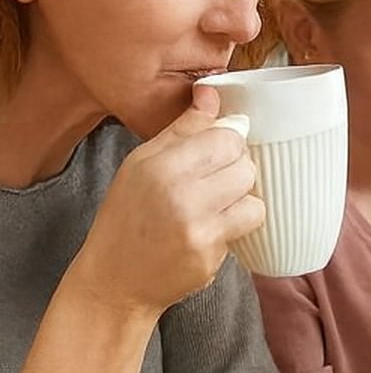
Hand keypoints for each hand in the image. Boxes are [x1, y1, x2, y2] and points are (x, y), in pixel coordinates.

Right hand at [71, 89, 263, 315]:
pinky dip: (234, 226)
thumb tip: (211, 93)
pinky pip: (245, 229)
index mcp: (160, 166)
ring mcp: (199, 231)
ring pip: (254, 199)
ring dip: (242, 199)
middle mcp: (181, 197)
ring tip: (217, 204)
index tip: (220, 148)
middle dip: (237, 169)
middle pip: (245, 166)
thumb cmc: (126, 217)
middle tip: (215, 179)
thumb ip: (182, 129)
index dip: (229, 140)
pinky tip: (209, 228)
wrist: (114, 279)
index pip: (226, 137)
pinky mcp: (211, 258)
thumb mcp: (141, 163)